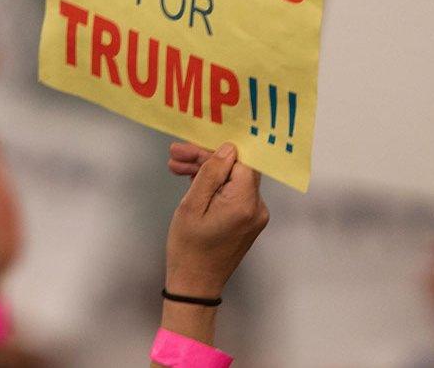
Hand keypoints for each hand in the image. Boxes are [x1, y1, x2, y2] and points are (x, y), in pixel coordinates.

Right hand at [165, 142, 267, 298]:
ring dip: (207, 172)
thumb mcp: (192, 206)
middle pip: (236, 169)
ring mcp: (254, 216)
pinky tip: (191, 181)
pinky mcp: (248, 221)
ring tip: (176, 167)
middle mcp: (257, 208)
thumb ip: (211, 174)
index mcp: (245, 203)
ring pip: (232, 180)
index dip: (214, 151)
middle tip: (176, 155)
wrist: (194, 286)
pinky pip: (233, 194)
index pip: (238, 161)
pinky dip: (214, 187)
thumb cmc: (189, 249)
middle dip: (206, 160)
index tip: (189, 147)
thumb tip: (227, 149)